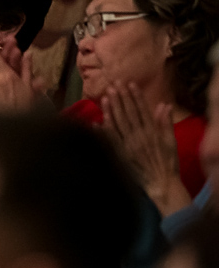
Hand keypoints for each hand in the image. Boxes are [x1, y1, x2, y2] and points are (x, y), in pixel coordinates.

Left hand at [101, 82, 190, 214]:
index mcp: (152, 133)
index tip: (130, 83)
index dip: (135, 96)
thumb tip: (164, 105)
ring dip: (111, 110)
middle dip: (121, 98)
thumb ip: (166, 123)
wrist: (161, 183)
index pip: (142, 110)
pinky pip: (110, 141)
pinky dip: (103, 131)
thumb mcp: (171, 142)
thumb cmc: (167, 163)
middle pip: (128, 114)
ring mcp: (128, 146)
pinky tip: (96, 121)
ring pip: (118, 124)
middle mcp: (139, 137)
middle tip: (114, 84)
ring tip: (106, 96)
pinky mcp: (120, 155)